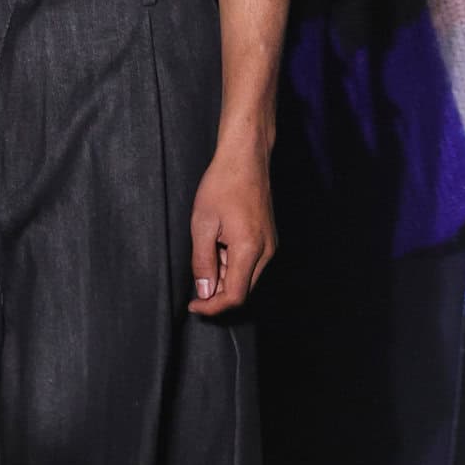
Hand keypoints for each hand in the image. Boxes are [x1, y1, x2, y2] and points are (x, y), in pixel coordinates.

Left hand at [188, 143, 275, 314]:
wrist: (246, 157)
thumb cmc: (223, 183)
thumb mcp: (202, 224)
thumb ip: (202, 262)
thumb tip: (205, 291)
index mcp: (249, 249)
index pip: (234, 296)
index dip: (212, 307)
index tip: (194, 306)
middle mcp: (266, 251)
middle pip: (243, 291)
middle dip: (218, 294)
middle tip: (196, 283)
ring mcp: (270, 244)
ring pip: (247, 278)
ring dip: (225, 277)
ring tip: (208, 251)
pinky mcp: (269, 238)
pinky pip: (252, 263)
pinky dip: (233, 265)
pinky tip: (219, 246)